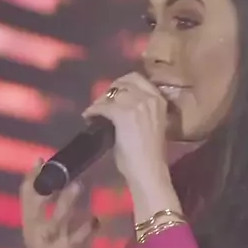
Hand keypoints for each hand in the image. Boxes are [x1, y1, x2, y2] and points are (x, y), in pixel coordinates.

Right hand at [20, 161, 97, 247]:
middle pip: (34, 206)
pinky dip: (82, 231)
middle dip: (45, 187)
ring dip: (65, 204)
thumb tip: (72, 183)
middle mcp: (33, 235)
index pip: (26, 198)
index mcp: (31, 226)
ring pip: (53, 222)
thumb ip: (59, 212)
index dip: (31, 179)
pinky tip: (95, 221)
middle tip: (59, 169)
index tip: (40, 159)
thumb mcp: (54, 234)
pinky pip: (70, 243)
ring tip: (78, 185)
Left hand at [83, 72, 168, 190]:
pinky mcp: (122, 113)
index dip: (122, 84)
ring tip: (94, 112)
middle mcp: (150, 96)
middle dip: (110, 92)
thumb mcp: (150, 124)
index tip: (114, 95)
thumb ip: (140, 111)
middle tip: (102, 103)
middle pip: (123, 82)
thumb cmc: (150, 154)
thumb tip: (120, 107)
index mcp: (159, 98)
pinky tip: (88, 117)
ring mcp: (136, 103)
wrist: (149, 169)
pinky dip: (92, 111)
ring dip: (100, 102)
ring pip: (111, 94)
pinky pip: (102, 107)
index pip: (137, 78)